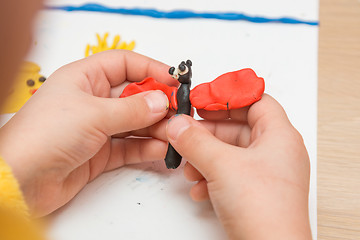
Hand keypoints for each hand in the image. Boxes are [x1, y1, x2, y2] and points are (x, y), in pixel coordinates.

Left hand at [0, 50, 176, 216]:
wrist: (21, 181)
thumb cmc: (45, 135)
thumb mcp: (94, 114)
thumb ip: (132, 108)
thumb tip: (161, 101)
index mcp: (84, 78)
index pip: (124, 64)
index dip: (150, 69)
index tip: (174, 81)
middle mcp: (92, 101)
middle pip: (134, 95)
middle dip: (157, 104)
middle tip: (178, 113)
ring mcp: (97, 128)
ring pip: (135, 123)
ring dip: (156, 128)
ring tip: (173, 134)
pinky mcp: (100, 153)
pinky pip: (130, 147)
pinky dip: (146, 148)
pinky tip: (160, 149)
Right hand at [166, 95, 311, 238]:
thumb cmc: (265, 211)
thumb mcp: (222, 166)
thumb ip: (195, 141)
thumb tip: (178, 125)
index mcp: (280, 137)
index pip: (256, 101)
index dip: (228, 97)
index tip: (204, 99)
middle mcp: (276, 153)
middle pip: (238, 128)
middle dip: (208, 132)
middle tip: (186, 132)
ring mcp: (266, 174)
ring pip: (230, 153)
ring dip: (206, 157)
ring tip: (190, 166)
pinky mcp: (255, 193)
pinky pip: (230, 174)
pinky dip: (211, 176)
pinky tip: (198, 188)